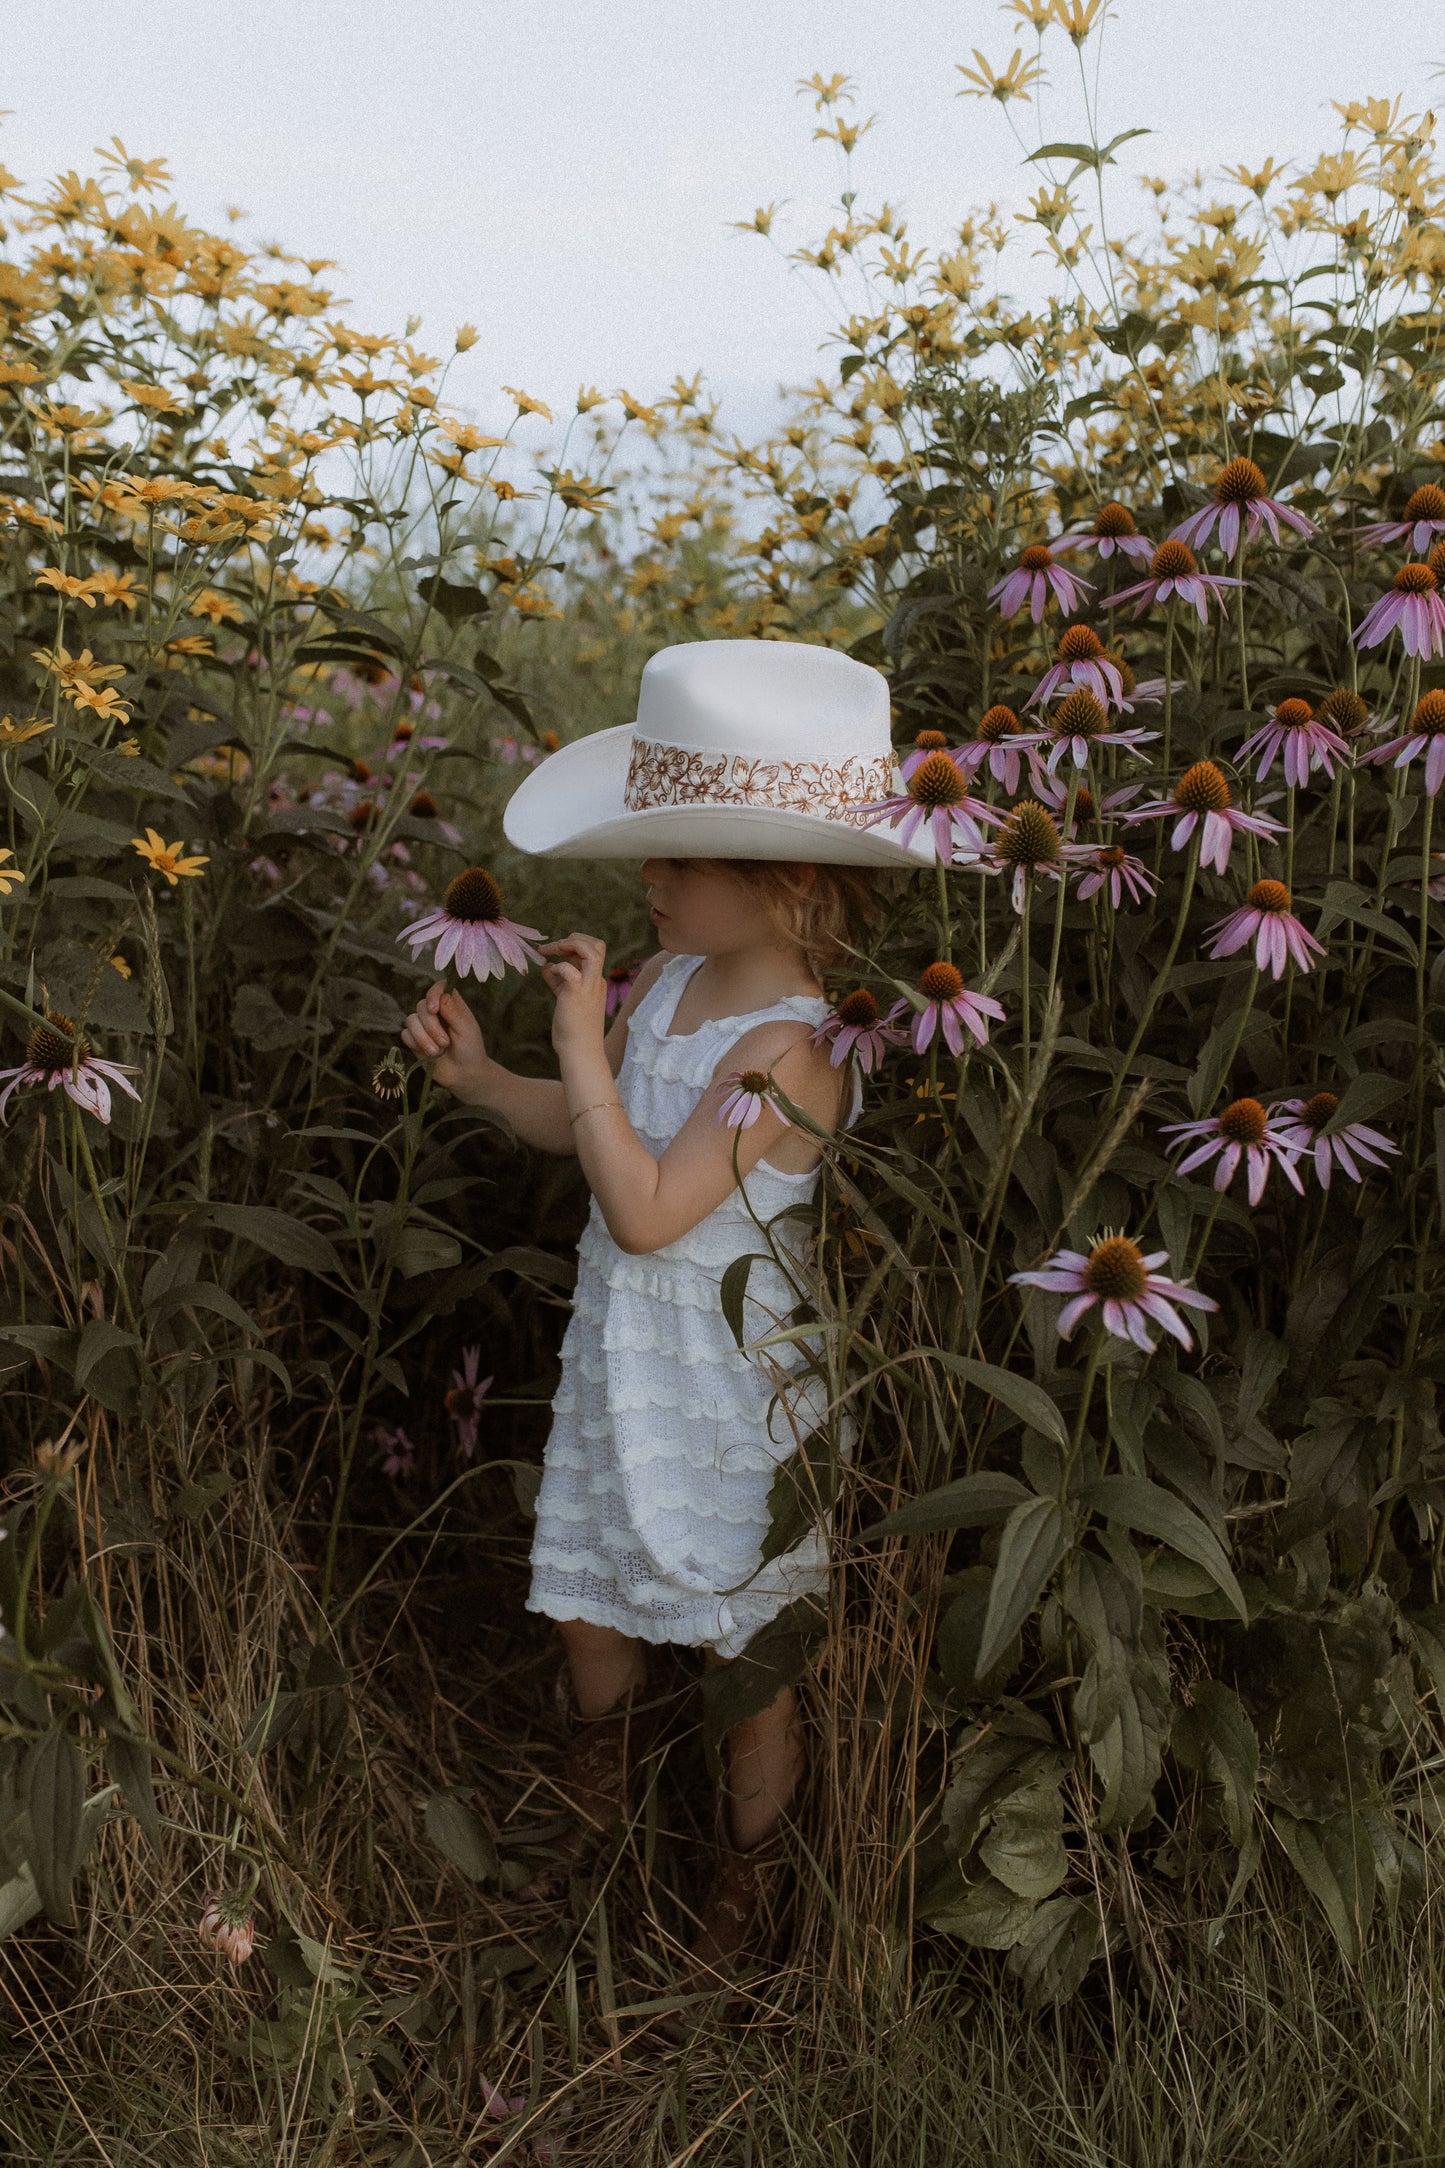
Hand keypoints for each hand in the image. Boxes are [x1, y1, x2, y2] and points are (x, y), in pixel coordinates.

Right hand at [399, 980, 489, 1098]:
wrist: (464, 1075)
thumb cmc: (470, 1050)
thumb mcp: (467, 1031)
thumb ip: (454, 1013)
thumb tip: (443, 995)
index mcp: (452, 1005)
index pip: (439, 987)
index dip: (433, 994)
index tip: (433, 1009)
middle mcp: (436, 1012)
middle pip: (421, 1006)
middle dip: (431, 1026)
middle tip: (446, 1042)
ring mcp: (424, 1025)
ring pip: (410, 1020)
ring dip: (423, 1037)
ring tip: (437, 1051)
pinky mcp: (414, 1040)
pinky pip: (405, 1034)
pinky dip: (415, 1043)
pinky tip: (429, 1054)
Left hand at [537, 933, 607, 1056]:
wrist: (580, 1051)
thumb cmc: (573, 1030)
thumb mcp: (568, 999)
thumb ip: (562, 982)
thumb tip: (549, 966)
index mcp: (595, 981)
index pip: (594, 950)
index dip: (576, 944)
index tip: (558, 952)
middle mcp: (596, 980)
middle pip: (597, 944)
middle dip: (574, 938)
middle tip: (554, 947)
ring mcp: (588, 986)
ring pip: (590, 950)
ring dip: (567, 944)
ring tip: (549, 951)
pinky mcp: (576, 994)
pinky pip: (568, 969)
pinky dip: (556, 967)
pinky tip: (547, 974)